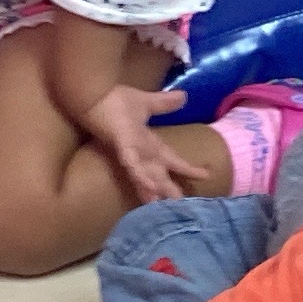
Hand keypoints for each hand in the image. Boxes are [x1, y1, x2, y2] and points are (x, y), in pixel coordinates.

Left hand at [81, 80, 199, 209]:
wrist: (95, 95)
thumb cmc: (117, 101)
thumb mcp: (147, 102)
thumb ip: (165, 103)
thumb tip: (184, 96)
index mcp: (150, 144)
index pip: (173, 160)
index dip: (189, 168)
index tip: (207, 175)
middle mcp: (142, 152)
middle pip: (161, 175)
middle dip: (172, 190)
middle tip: (184, 206)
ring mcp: (132, 152)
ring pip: (148, 176)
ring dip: (157, 190)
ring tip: (166, 206)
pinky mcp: (122, 147)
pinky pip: (133, 164)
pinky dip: (141, 175)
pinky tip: (150, 186)